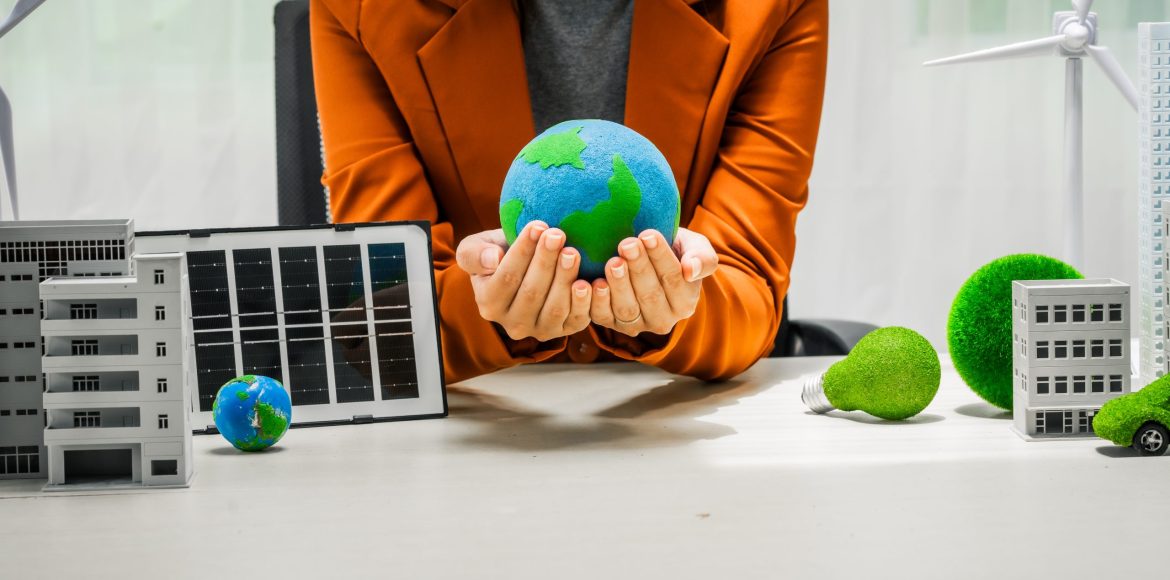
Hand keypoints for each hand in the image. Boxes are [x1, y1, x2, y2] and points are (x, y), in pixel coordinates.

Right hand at [456, 222, 591, 341]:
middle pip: (531, 293)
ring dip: (564, 279)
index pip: (506, 278)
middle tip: (558, 234)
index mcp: (489, 304)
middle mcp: (513, 324)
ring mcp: (540, 331)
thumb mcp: (476, 247)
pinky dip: (583, 303)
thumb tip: (493, 259)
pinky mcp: (565, 331)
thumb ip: (474, 254)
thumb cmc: (500, 252)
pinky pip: (575, 320)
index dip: (522, 252)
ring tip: (572, 252)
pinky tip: (588, 282)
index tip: (537, 226)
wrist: (526, 268)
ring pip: (554, 307)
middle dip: (545, 261)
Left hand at [590, 228, 717, 336]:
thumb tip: (691, 270)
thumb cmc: (673, 250)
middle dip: (638, 268)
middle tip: (627, 244)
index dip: (661, 257)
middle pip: (650, 295)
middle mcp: (663, 319)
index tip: (649, 234)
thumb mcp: (695, 247)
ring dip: (619, 285)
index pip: (674, 279)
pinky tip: (595, 283)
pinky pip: (604, 317)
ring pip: (628, 308)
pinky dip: (598, 301)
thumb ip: (702, 258)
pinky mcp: (612, 324)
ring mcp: (637, 325)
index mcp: (685, 302)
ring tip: (613, 261)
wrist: (645, 257)